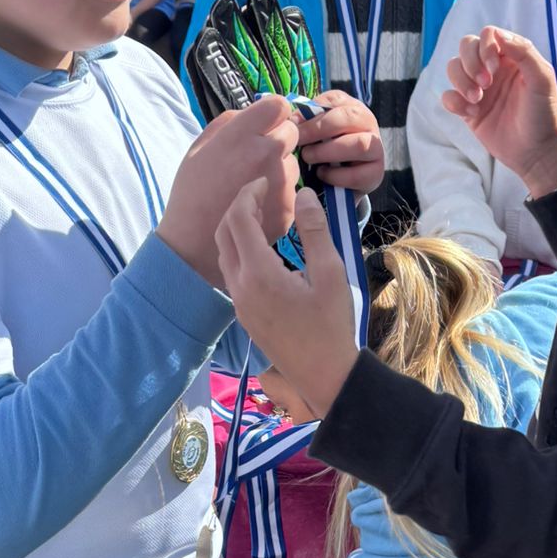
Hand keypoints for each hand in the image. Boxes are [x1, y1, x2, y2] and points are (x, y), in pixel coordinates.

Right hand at [159, 94, 299, 284]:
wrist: (195, 242)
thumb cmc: (193, 191)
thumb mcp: (199, 148)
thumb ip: (229, 123)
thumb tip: (254, 112)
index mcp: (242, 136)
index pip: (279, 105)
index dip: (272, 112)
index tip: (265, 122)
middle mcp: (266, 155)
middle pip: (292, 130)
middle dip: (278, 137)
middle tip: (258, 154)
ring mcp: (280, 182)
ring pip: (293, 161)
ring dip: (280, 166)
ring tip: (253, 183)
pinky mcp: (288, 206)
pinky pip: (292, 188)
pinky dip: (279, 191)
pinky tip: (259, 202)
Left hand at [216, 185, 358, 415]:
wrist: (324, 375)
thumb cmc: (333, 325)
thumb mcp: (331, 273)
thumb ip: (315, 230)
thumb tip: (304, 194)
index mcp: (259, 273)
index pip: (239, 218)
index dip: (249, 193)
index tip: (267, 182)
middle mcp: (240, 286)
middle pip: (224, 232)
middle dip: (239, 207)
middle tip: (263, 194)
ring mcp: (238, 302)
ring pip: (224, 253)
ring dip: (236, 229)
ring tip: (263, 216)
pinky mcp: (243, 314)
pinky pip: (231, 272)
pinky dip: (240, 250)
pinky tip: (265, 249)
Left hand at [296, 92, 384, 193]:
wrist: (341, 180)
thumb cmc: (325, 150)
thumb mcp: (315, 132)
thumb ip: (306, 121)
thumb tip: (292, 121)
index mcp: (352, 107)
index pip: (336, 100)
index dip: (312, 111)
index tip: (292, 123)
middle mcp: (369, 124)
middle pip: (349, 117)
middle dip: (318, 129)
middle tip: (298, 140)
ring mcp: (377, 149)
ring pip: (359, 144)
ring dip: (328, 151)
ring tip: (308, 157)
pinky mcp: (376, 174)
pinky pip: (357, 174)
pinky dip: (335, 175)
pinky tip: (322, 174)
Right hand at [443, 25, 556, 198]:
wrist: (536, 151)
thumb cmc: (543, 114)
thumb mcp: (542, 79)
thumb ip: (524, 52)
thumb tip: (497, 34)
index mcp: (512, 57)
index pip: (488, 35)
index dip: (485, 47)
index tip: (495, 68)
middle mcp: (493, 69)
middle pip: (466, 46)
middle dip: (470, 63)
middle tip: (485, 84)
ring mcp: (479, 88)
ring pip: (453, 68)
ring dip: (460, 81)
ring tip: (477, 100)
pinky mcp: (468, 109)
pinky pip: (448, 96)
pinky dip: (454, 102)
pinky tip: (472, 114)